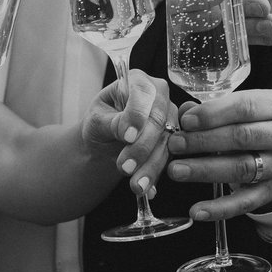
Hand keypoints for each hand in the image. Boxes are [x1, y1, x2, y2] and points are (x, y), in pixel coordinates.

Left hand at [86, 67, 172, 192]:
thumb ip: (111, 122)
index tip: (126, 136)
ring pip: (166, 142)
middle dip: (142, 146)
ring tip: (135, 185)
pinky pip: (169, 159)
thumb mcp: (97, 120)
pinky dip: (156, 176)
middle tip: (125, 167)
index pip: (142, 92)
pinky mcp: (174, 141)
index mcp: (137, 81)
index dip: (137, 114)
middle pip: (158, 119)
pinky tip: (147, 190)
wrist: (104, 143)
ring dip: (151, 166)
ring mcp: (170, 119)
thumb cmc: (99, 124)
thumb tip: (128, 131)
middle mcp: (159, 97)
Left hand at [168, 89, 271, 218]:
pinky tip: (197, 210)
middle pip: (242, 138)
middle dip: (204, 141)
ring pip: (241, 168)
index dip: (213, 114)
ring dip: (205, 170)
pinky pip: (245, 202)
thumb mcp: (243, 107)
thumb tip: (185, 113)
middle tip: (175, 144)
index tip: (186, 121)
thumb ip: (213, 109)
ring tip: (178, 170)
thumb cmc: (258, 121)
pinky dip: (220, 208)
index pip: (245, 107)